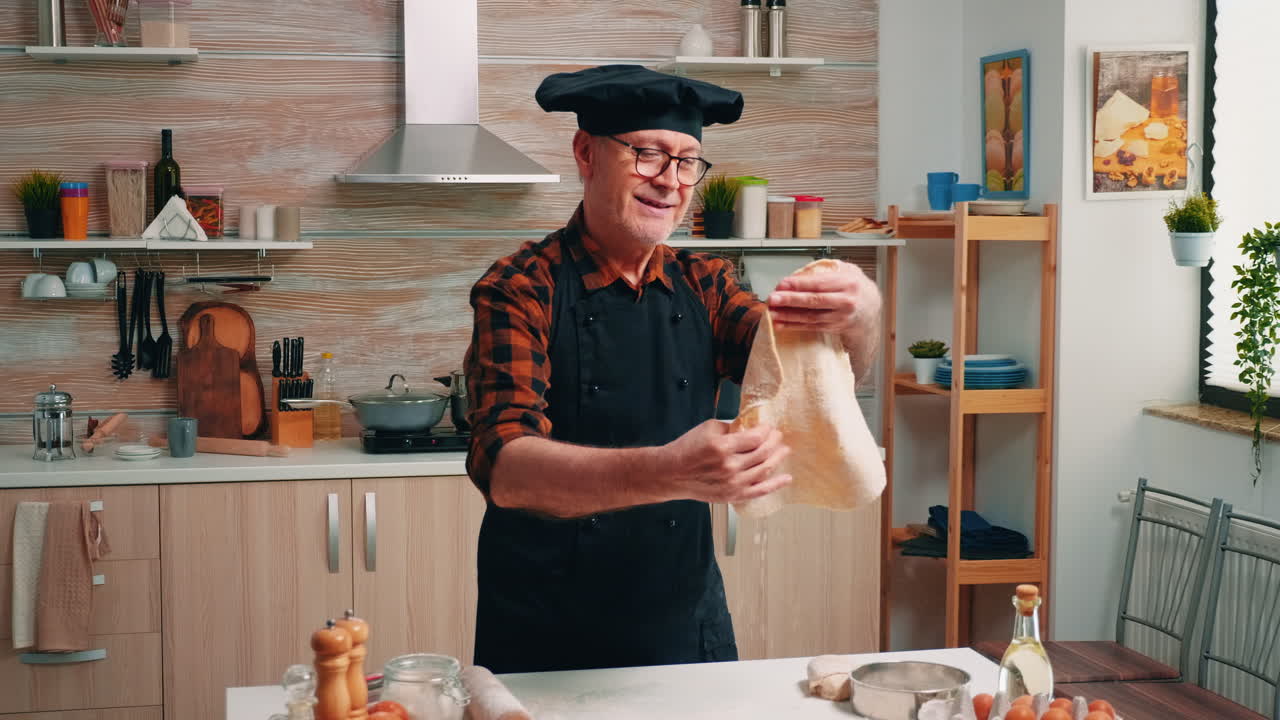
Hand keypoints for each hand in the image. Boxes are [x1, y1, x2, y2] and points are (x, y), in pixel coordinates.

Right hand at [661, 419, 791, 503]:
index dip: (767, 431)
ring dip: (778, 458)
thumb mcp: (708, 429)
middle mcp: (729, 466)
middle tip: (778, 437)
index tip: (769, 427)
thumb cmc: (687, 449)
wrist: (672, 473)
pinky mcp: (732, 495)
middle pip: (763, 452)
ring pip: (765, 469)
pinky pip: (760, 491)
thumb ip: (732, 428)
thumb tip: (751, 428)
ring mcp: (732, 483)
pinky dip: (776, 484)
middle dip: (775, 442)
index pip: (756, 437)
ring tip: (784, 451)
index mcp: (722, 446)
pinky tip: (786, 478)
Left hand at [766, 260, 880, 333]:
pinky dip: (794, 326)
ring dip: (789, 315)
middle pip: (815, 301)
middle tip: (773, 298)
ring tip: (772, 312)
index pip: (820, 284)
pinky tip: (781, 324)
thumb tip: (800, 274)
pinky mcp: (834, 328)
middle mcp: (846, 301)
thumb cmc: (855, 286)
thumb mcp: (848, 271)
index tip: (782, 284)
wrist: (871, 308)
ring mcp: (840, 317)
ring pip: (811, 317)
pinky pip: (812, 327)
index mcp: (848, 283)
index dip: (799, 284)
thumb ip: (827, 270)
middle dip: (791, 300)